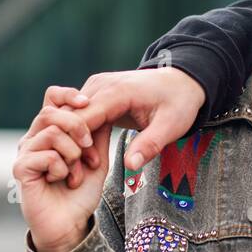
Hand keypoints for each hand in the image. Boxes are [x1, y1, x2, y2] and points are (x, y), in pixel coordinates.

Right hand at [14, 92, 111, 251]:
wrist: (71, 223)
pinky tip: (62, 180)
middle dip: (78, 127)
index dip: (68, 95)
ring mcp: (25, 152)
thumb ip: (98, 134)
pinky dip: (62, 168)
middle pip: (51, 112)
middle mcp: (34, 138)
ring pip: (52, 133)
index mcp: (51, 131)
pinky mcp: (20, 168)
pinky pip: (47, 155)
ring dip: (73, 153)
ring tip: (76, 172)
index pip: (52, 98)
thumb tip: (103, 108)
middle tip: (88, 148)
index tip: (86, 102)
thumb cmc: (81, 192)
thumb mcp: (97, 157)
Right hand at [35, 67, 205, 178]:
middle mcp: (100, 85)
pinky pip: (78, 112)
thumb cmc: (178, 103)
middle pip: (70, 115)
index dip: (79, 142)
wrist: (181, 82)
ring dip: (72, 138)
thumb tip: (131, 166)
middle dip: (72, 142)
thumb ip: (150, 145)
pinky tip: (87, 152)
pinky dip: (78, 131)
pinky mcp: (96, 92)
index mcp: (117, 91)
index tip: (90, 164)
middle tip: (83, 169)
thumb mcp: (171, 126)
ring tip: (87, 163)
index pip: (82, 117)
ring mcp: (96, 86)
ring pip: (70, 114)